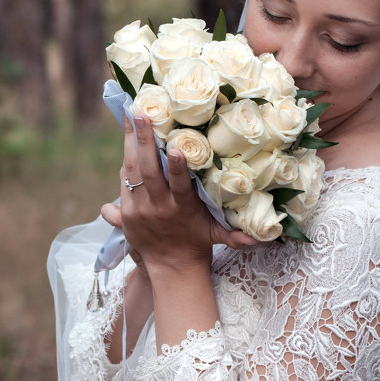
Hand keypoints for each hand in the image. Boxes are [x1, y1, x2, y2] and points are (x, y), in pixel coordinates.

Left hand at [100, 115, 255, 273]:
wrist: (170, 266)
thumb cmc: (196, 242)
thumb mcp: (215, 236)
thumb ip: (233, 235)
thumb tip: (255, 238)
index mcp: (182, 208)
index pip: (178, 185)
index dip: (177, 167)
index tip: (177, 148)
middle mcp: (158, 207)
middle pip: (148, 171)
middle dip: (143, 141)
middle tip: (140, 114)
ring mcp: (139, 209)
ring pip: (131, 172)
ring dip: (130, 143)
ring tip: (129, 116)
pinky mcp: (126, 212)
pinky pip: (123, 183)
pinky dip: (125, 162)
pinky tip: (126, 139)